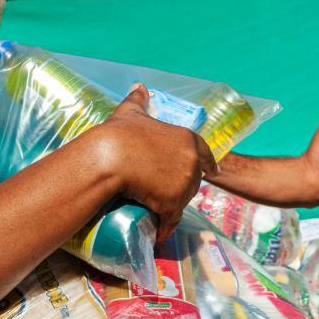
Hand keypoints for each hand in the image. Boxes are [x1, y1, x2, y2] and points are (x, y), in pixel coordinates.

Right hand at [98, 84, 216, 238]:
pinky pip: (170, 219)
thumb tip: (138, 85)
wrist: (109, 157)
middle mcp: (191, 161)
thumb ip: (138, 99)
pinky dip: (165, 227)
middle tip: (165, 193)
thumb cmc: (119, 134)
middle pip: (193, 180)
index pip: (205, 154)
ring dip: (173, 209)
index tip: (208, 172)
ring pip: (182, 201)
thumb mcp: (131, 112)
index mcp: (187, 138)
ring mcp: (183, 183)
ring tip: (159, 213)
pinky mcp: (172, 203)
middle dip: (182, 188)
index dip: (205, 164)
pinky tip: (160, 233)